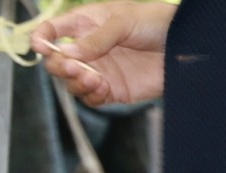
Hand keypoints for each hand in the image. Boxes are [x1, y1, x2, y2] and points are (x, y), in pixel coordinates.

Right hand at [32, 2, 165, 105]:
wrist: (186, 46)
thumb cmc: (158, 22)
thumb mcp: (125, 21)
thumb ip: (95, 39)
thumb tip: (65, 54)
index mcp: (88, 24)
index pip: (53, 31)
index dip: (41, 38)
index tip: (39, 46)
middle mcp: (88, 49)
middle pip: (57, 62)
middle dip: (59, 66)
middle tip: (72, 67)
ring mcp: (98, 70)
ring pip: (70, 83)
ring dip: (76, 82)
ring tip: (94, 79)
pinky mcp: (110, 90)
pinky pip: (90, 98)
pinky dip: (91, 95)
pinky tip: (103, 87)